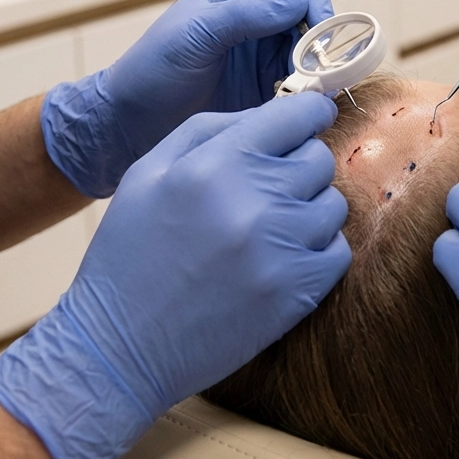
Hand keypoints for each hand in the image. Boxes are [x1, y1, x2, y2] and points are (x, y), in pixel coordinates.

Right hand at [0, 94, 349, 458]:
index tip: (307, 120)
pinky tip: (280, 257)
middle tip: (267, 187)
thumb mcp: (150, 170)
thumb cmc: (131, 251)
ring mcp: (282, 249)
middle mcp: (256, 200)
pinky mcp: (298, 292)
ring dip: (308, 209)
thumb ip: (212, 129)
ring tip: (269, 227)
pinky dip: (317, 250)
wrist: (120, 346)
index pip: (299, 115)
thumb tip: (273, 113)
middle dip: (298, 165)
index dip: (308, 112)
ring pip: (332, 204)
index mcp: (217, 163)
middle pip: (320, 158)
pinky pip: (337, 250)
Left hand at [43, 0, 333, 196]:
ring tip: (305, 89)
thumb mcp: (195, 35)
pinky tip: (296, 105)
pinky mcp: (268, 89)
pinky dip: (307, 93)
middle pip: (311, 16)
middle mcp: (257, 18)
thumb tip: (296, 3)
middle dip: (320, 39)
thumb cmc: (152, 70)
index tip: (319, 24)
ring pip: (312, 53)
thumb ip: (243, 15)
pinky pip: (302, 85)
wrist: (131, 125)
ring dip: (316, 69)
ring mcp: (264, 54)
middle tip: (317, 66)